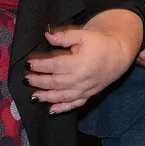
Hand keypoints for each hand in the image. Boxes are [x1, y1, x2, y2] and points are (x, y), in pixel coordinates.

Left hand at [26, 20, 141, 114]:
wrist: (119, 54)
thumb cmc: (100, 43)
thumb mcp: (83, 34)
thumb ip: (64, 36)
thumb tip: (47, 36)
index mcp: (79, 63)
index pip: (54, 66)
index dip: (40, 65)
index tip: (28, 64)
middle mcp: (81, 79)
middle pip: (55, 82)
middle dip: (39, 81)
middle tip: (25, 80)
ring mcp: (85, 89)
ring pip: (62, 96)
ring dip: (46, 97)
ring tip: (33, 96)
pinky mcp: (88, 95)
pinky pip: (74, 104)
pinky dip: (63, 108)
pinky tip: (51, 111)